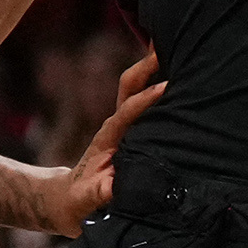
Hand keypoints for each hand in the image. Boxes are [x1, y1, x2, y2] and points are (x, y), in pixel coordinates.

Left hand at [44, 48, 163, 232]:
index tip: (165, 88)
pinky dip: (158, 81)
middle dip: (146, 67)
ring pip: (137, 89)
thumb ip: (98, 194)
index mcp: (108, 139)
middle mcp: (116, 126)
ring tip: (177, 45)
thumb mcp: (85, 202)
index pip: (126, 113)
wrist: (70, 200)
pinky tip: (178, 70)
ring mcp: (124, 126)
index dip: (144, 100)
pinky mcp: (131, 131)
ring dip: (153, 68)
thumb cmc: (79, 203)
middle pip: (129, 88)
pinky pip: (146, 101)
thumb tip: (113, 187)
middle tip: (167, 46)